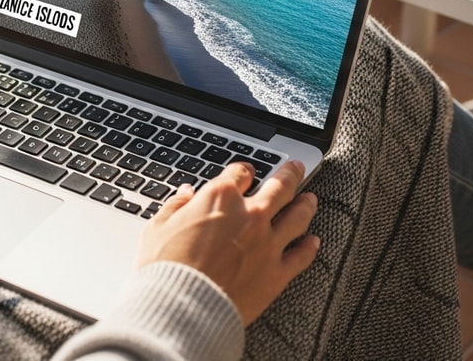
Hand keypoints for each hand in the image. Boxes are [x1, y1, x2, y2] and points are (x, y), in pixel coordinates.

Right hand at [135, 159, 319, 324]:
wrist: (182, 305)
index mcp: (220, 198)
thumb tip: (184, 194)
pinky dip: (310, 247)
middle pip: (280, 186)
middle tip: (296, 168)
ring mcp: (268, 243)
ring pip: (298, 215)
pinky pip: (302, 255)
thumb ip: (175, 206)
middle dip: (290, 173)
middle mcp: (250, 215)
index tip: (246, 174)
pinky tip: (313, 241)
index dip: (244, 171)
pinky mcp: (277, 272)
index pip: (240, 172)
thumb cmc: (165, 268)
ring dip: (307, 204)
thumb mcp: (158, 228)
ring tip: (311, 199)